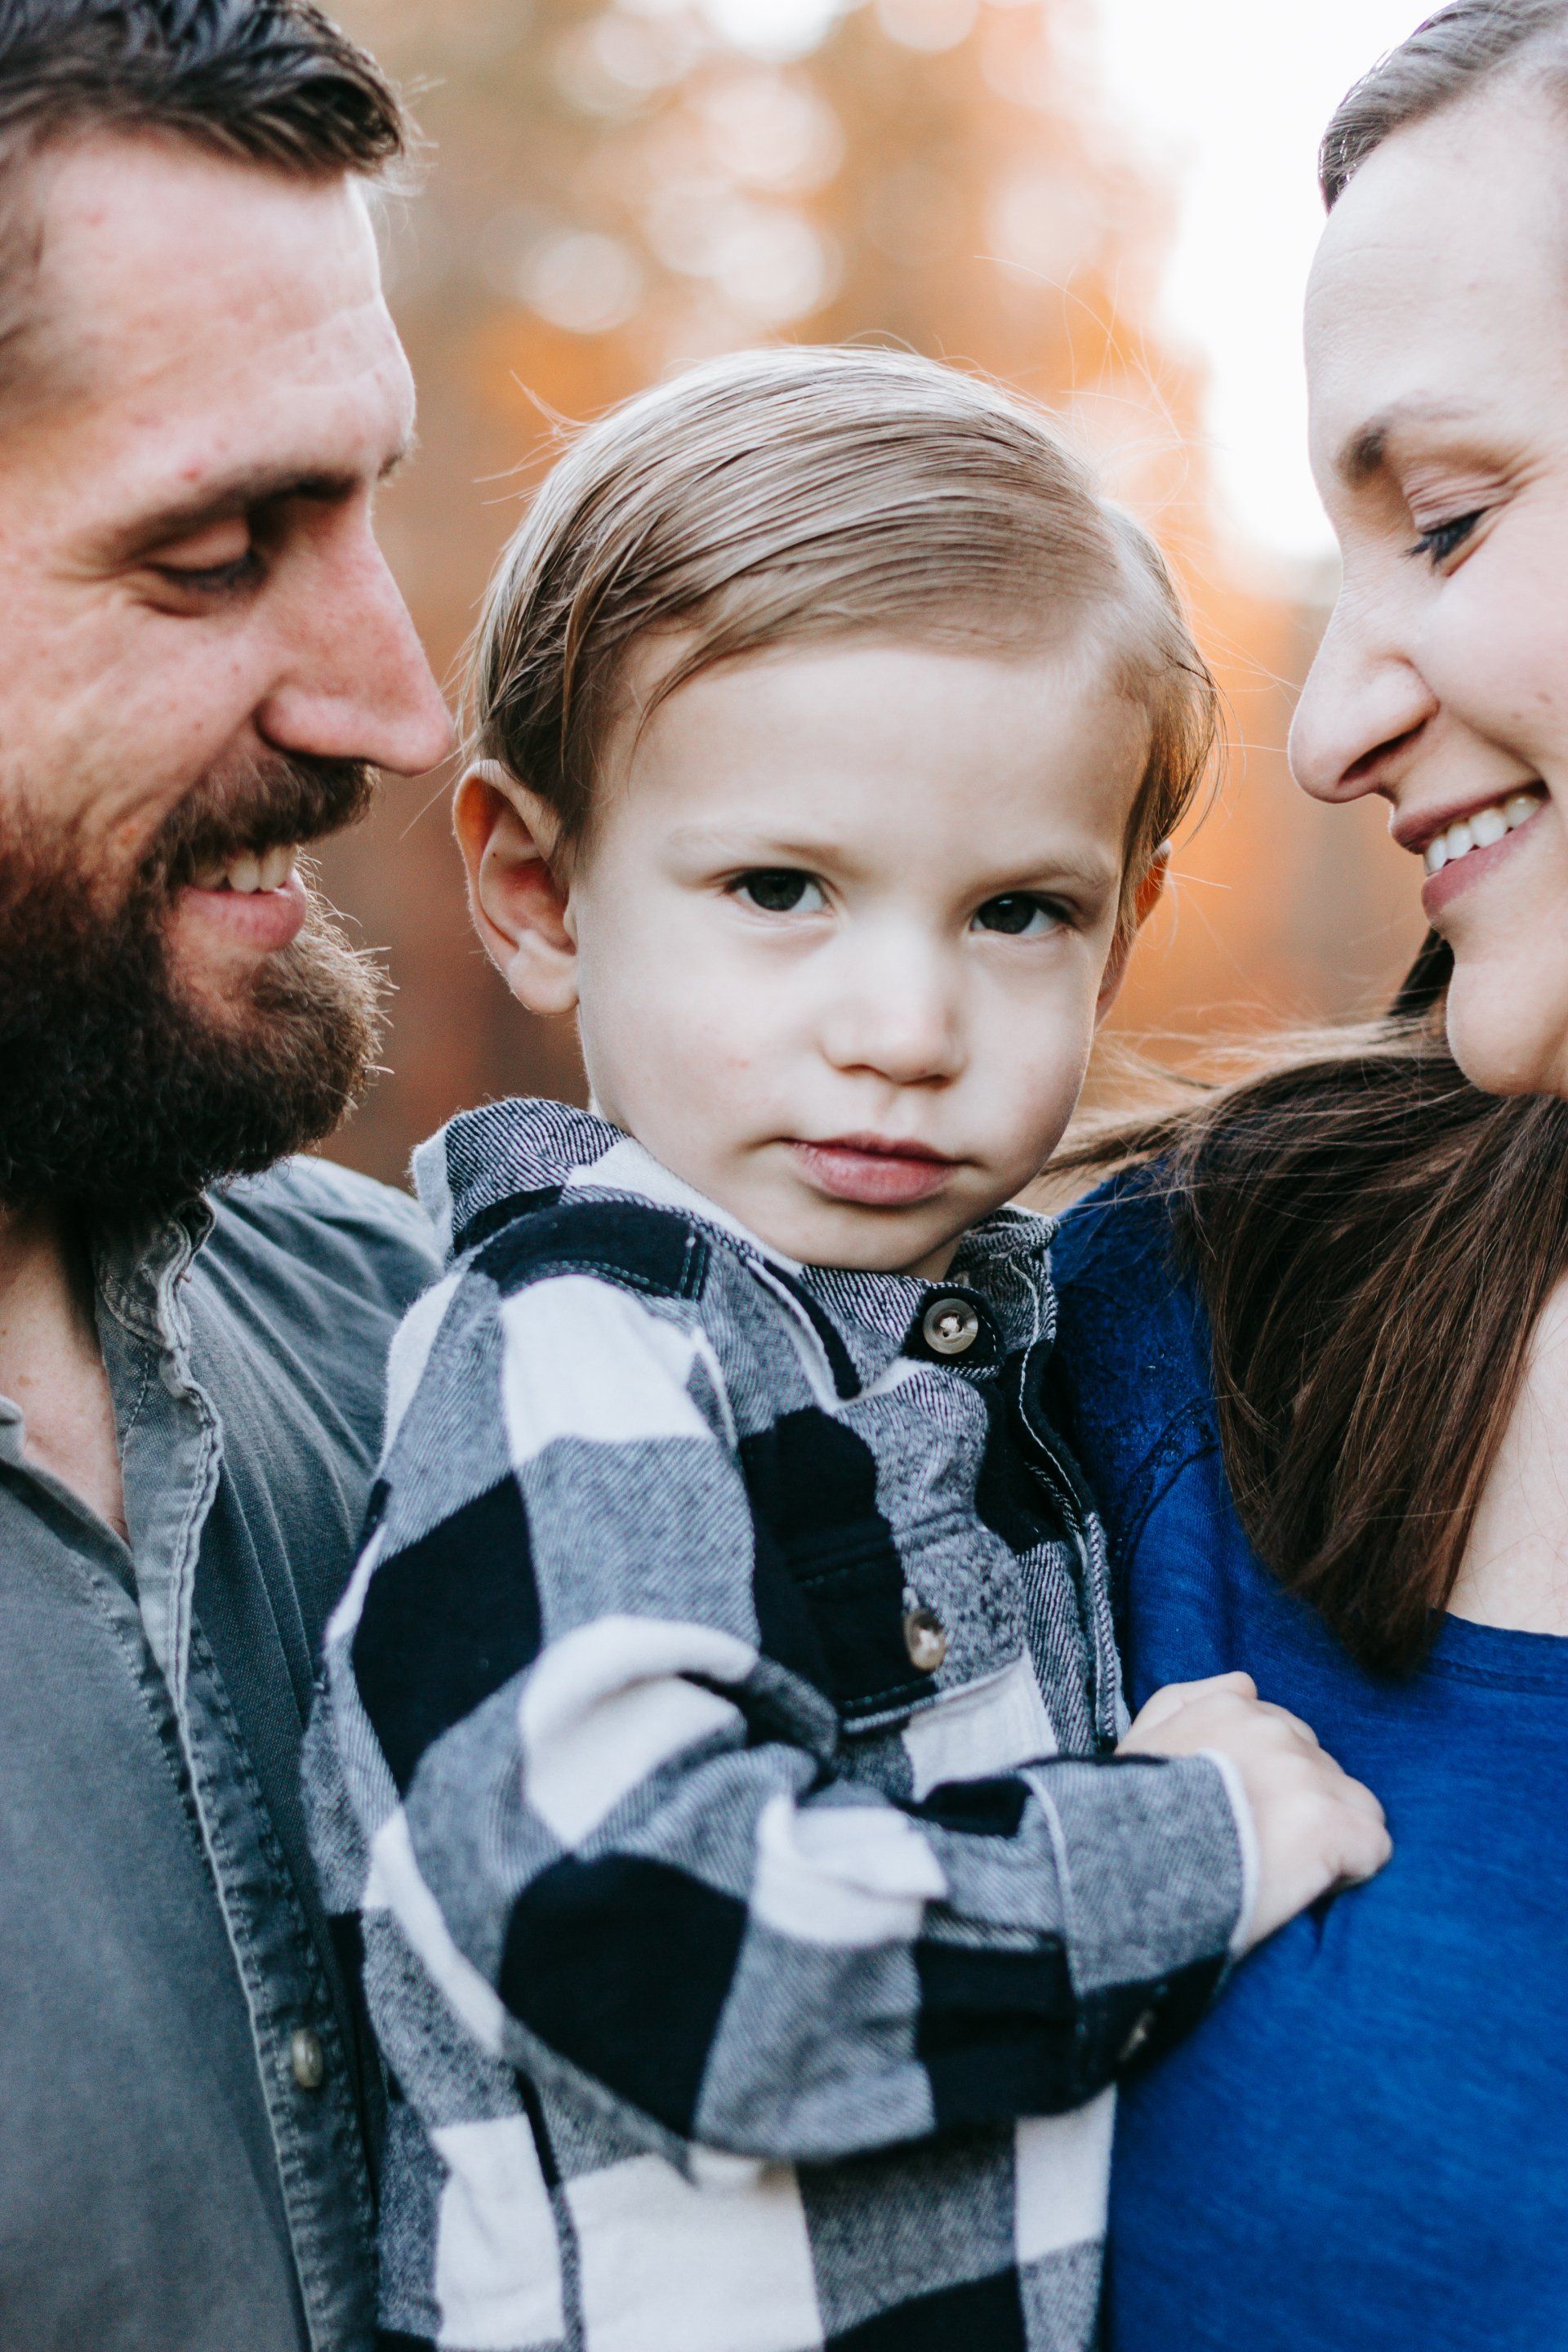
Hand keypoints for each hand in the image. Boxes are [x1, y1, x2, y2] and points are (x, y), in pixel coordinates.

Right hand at [1118, 1671, 1391, 1951]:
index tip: (1248, 1813)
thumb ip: (1184, 1699)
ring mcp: (1308, 1775)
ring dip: (1330, 1833)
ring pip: (1353, 1803)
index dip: (1273, 1782)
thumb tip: (1245, 1683)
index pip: (1286, 1733)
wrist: (1136, 1865)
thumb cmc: (1131, 1812)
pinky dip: (1353, 1868)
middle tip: (1265, 1844)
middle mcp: (1276, 1730)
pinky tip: (1315, 1884)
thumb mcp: (1140, 1737)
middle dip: (1304, 1803)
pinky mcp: (1332, 1824)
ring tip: (1288, 1868)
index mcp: (1232, 1706)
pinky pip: (1372, 1845)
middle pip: (1322, 1767)